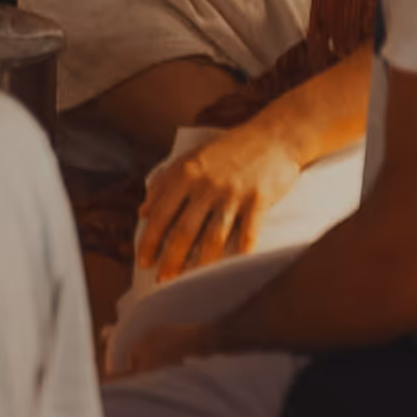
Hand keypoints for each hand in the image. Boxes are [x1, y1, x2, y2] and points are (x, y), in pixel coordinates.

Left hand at [136, 119, 305, 278]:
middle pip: (184, 231)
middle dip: (170, 259)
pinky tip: (233, 266)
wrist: (274, 136)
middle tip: (162, 280)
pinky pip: (248, 232)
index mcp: (185, 174)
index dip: (149, 241)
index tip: (143, 261)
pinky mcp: (259, 199)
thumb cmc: (229, 150)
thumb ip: (164, 184)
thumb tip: (142, 212)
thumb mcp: (190, 159)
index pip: (160, 214)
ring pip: (213, 237)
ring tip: (191, 281)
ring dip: (201, 264)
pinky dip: (241, 252)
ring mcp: (233, 193)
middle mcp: (206, 185)